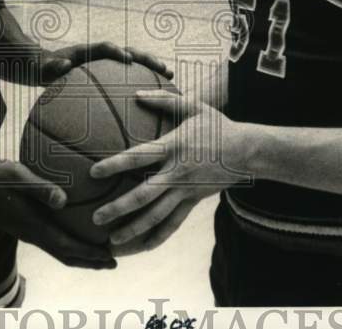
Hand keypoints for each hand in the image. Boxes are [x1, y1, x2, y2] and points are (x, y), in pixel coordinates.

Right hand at [0, 159, 116, 269]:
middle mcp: (32, 234)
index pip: (67, 247)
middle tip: (113, 262)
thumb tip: (63, 201)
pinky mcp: (24, 225)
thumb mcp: (17, 177)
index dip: (90, 254)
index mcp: (33, 226)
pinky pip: (52, 240)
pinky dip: (68, 243)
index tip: (110, 257)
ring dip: (80, 254)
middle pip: (66, 255)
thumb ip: (40, 188)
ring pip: (59, 250)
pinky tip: (75, 231)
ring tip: (100, 251)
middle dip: (90, 261)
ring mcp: (27, 231)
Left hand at [40, 41, 172, 82]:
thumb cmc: (42, 68)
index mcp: (86, 52)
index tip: (128, 60)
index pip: (105, 48)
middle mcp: (101, 56)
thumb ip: (52, 66)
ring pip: (134, 66)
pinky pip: (128, 80)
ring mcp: (107, 65)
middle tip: (164, 70)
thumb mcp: (43, 68)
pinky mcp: (110, 75)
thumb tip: (61, 65)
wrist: (41, 66)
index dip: (117, 52)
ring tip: (169, 81)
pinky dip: (142, 87)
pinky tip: (153, 103)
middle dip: (147, 60)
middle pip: (130, 53)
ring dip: (151, 71)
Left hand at [87, 91, 249, 249]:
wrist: (248, 151)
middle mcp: (177, 172)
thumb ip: (163, 100)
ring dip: (134, 229)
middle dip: (119, 208)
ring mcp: (185, 190)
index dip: (115, 164)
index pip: (138, 157)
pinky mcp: (193, 201)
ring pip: (157, 215)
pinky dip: (158, 237)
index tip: (94, 172)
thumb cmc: (217, 125)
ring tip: (112, 241)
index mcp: (173, 147)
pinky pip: (174, 223)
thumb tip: (136, 94)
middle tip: (96, 218)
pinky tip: (142, 247)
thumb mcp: (193, 106)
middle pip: (143, 195)